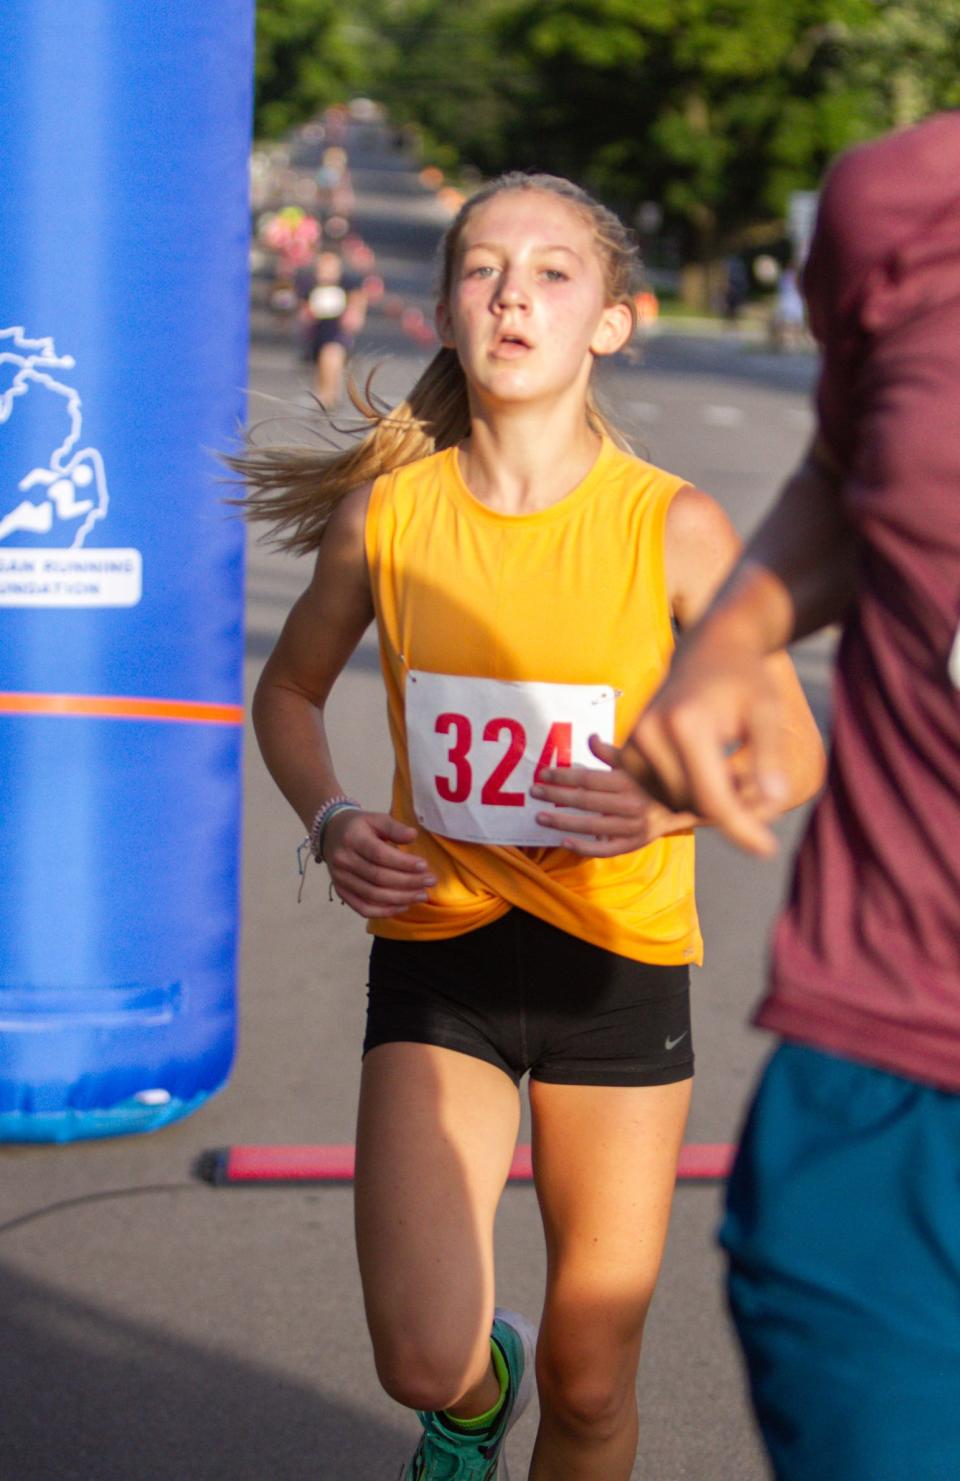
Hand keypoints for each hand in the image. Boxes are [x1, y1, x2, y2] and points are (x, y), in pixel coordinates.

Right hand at [322, 810, 436, 917]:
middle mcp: (343, 860)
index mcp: (352, 839)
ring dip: (401, 898)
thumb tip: (413, 835)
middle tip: (430, 881)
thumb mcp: (376, 818)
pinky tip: (404, 906)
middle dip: (408, 882)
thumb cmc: (360, 826)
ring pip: (373, 896)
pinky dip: (385, 911)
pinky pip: (363, 908)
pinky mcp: (340, 891)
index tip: (425, 866)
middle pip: (379, 878)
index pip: (380, 855)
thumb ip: (394, 827)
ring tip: (422, 895)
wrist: (331, 833)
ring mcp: (340, 879)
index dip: (404, 863)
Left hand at [529, 735, 697, 855]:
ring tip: (540, 816)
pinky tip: (564, 842)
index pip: (588, 778)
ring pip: (591, 826)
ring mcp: (633, 826)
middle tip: (533, 792)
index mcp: (628, 780)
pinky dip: (585, 848)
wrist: (687, 804)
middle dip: (556, 795)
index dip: (563, 775)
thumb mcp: (635, 762)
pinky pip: (607, 849)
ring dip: (563, 821)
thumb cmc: (653, 779)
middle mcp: (630, 803)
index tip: (542, 774)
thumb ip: (610, 753)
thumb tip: (590, 738)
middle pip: (586, 800)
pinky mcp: (635, 843)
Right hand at [619, 643, 788, 856]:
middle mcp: (651, 734)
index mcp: (685, 724)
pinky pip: (662, 793)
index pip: (712, 796)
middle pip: (694, 804)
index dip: (742, 828)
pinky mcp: (630, 751)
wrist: (709, 647)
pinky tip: (712, 767)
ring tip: (738, 770)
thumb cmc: (744, 678)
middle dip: (731, 808)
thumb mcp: (766, 713)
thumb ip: (770, 759)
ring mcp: (635, 743)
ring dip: (710, 800)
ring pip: (676, 803)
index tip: (767, 850)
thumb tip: (775, 802)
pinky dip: (691, 792)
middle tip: (764, 789)